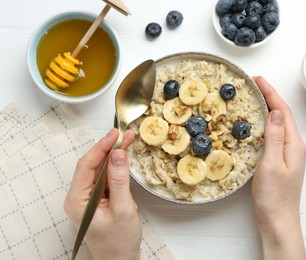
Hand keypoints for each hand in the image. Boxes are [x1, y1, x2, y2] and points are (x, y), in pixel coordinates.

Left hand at [64, 128, 140, 259]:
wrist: (119, 259)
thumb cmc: (118, 241)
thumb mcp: (122, 210)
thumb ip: (119, 181)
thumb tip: (118, 155)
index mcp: (77, 200)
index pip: (86, 166)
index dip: (101, 148)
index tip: (114, 135)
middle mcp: (79, 197)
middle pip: (92, 165)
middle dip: (108, 148)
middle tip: (123, 134)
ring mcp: (88, 197)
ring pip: (100, 169)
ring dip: (113, 155)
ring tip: (127, 140)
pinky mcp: (98, 198)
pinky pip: (105, 177)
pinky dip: (116, 166)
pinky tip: (124, 157)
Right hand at [251, 76, 305, 259]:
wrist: (277, 221)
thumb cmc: (274, 197)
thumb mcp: (271, 164)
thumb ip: (275, 137)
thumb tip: (276, 111)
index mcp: (294, 145)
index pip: (284, 112)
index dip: (271, 93)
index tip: (258, 80)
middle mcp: (294, 147)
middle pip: (282, 115)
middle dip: (269, 97)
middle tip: (253, 85)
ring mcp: (288, 154)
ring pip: (277, 124)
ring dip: (266, 109)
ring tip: (252, 98)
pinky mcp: (280, 161)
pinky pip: (273, 135)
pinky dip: (263, 124)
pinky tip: (254, 124)